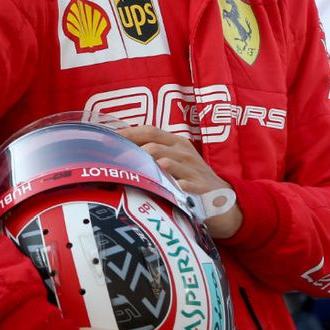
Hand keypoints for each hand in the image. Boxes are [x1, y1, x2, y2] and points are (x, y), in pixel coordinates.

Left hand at [118, 126, 242, 238]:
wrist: (223, 198)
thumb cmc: (192, 178)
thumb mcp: (177, 160)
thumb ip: (154, 153)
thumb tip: (121, 151)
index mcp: (177, 143)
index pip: (149, 130)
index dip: (127, 133)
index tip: (106, 140)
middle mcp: (184, 152)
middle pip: (153, 146)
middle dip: (130, 153)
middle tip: (111, 164)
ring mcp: (193, 169)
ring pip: (165, 164)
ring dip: (146, 169)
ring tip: (128, 176)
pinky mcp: (200, 187)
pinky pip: (182, 185)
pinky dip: (169, 186)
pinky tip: (158, 191)